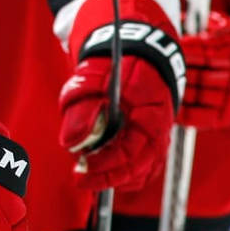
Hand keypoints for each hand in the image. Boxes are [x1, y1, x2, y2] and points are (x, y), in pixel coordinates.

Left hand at [58, 21, 182, 190]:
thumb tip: (70, 143)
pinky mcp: (153, 138)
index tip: (81, 168)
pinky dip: (126, 172)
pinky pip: (145, 164)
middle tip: (80, 179)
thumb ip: (81, 110)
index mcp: (149, 114)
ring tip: (89, 174)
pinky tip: (105, 171)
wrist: (136, 51)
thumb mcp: (91, 80)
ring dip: (116, 177)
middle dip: (107, 177)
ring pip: (143, 170)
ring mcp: (158, 135)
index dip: (105, 164)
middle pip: (138, 168)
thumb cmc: (114, 64)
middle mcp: (159, 130)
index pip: (130, 152)